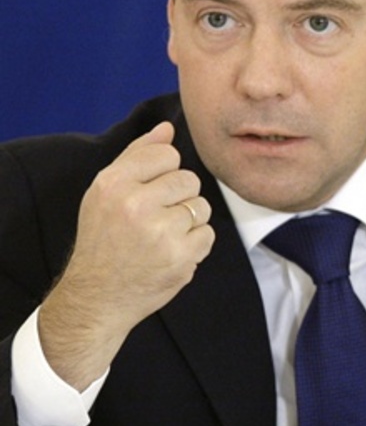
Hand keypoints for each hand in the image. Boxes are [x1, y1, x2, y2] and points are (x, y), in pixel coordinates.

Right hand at [38, 122, 214, 389]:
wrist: (97, 297)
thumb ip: (137, 156)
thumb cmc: (103, 239)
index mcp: (113, 184)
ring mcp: (160, 233)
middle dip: (179, 197)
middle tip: (157, 217)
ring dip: (189, 221)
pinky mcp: (180, 258)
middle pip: (189, 179)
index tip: (151, 192)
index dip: (164, 172)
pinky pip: (208, 235)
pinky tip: (171, 253)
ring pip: (201, 207)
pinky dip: (194, 245)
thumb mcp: (105, 192)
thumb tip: (168, 128)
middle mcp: (135, 205)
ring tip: (163, 236)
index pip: (166, 154)